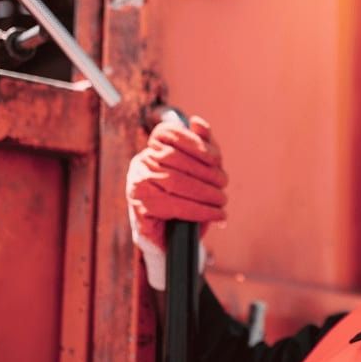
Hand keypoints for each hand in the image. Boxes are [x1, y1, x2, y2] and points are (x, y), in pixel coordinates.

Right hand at [126, 116, 227, 288]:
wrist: (170, 238)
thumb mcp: (200, 170)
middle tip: (224, 185)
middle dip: (206, 172)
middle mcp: (140, 164)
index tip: (217, 159)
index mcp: (151, 148)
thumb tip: (198, 122)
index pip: (169, 133)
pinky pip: (174, 206)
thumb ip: (202, 145)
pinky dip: (200, 210)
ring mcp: (137, 186)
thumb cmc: (186, 199)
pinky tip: (215, 214)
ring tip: (221, 201)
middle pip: (175, 158)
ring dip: (206, 192)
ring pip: (175, 181)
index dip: (195, 142)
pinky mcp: (141, 210)